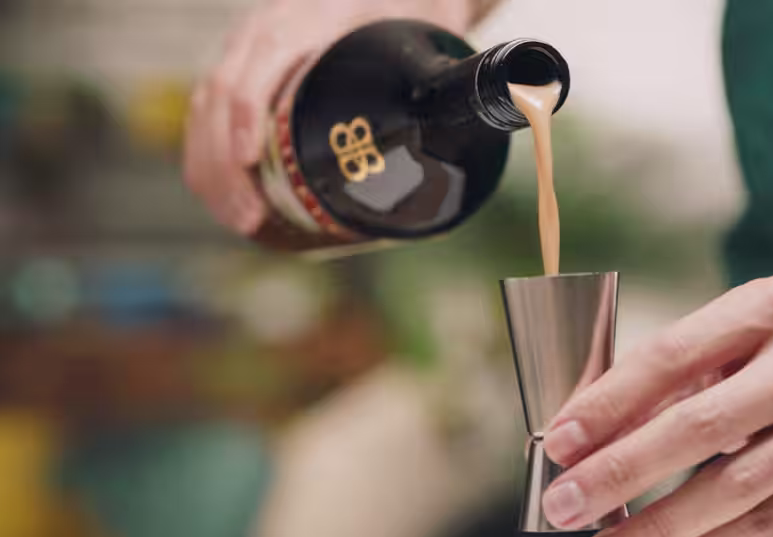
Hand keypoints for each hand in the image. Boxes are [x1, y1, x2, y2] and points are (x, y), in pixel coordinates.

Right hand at [183, 0, 473, 233]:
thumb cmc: (416, 0)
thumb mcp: (432, 23)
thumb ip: (451, 68)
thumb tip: (509, 104)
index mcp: (307, 16)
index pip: (258, 64)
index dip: (244, 115)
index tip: (251, 162)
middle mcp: (268, 27)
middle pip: (219, 92)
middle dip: (224, 163)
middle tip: (251, 219)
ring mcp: (252, 48)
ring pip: (206, 105)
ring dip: (212, 169)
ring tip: (243, 221)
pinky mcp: (250, 70)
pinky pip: (210, 111)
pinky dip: (210, 158)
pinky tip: (227, 198)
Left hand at [540, 274, 772, 536]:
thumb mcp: (732, 345)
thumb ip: (664, 384)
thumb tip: (580, 444)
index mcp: (770, 307)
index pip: (673, 354)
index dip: (609, 402)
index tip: (557, 442)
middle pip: (702, 424)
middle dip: (622, 470)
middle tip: (564, 505)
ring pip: (734, 488)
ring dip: (658, 526)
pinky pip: (766, 528)